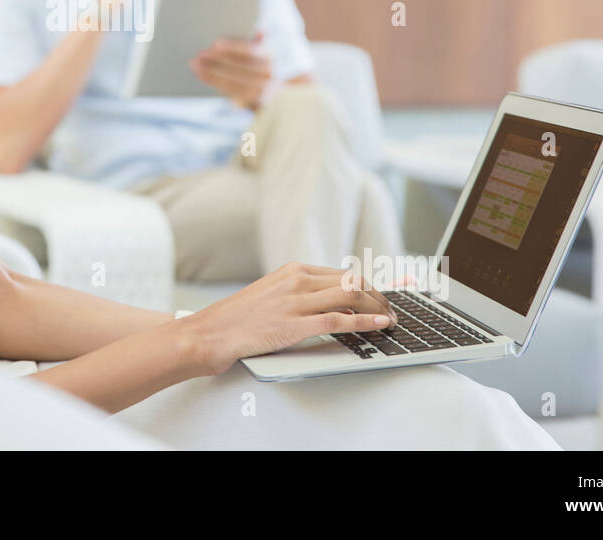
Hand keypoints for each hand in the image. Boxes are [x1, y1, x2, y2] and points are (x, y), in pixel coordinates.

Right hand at [180, 262, 397, 376]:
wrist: (212, 332)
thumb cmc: (238, 318)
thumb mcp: (272, 294)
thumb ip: (298, 293)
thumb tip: (328, 302)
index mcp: (293, 270)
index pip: (342, 273)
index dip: (368, 287)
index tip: (381, 297)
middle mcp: (297, 280)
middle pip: (352, 281)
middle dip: (378, 296)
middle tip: (390, 310)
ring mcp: (296, 301)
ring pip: (351, 295)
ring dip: (377, 308)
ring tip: (390, 320)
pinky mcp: (295, 324)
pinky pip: (339, 320)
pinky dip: (365, 321)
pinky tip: (379, 325)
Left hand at [190, 31, 272, 108]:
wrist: (267, 94)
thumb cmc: (257, 68)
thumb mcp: (259, 53)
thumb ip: (255, 43)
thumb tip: (262, 32)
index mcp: (268, 56)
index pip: (249, 50)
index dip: (232, 46)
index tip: (216, 43)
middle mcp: (266, 73)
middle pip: (237, 65)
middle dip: (217, 59)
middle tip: (200, 54)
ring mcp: (258, 88)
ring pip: (230, 78)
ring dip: (210, 71)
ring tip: (195, 64)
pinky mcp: (248, 99)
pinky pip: (227, 89)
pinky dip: (211, 80)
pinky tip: (200, 74)